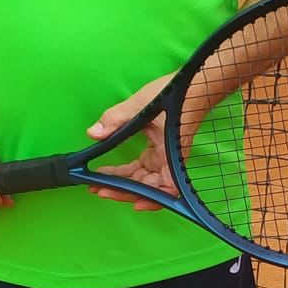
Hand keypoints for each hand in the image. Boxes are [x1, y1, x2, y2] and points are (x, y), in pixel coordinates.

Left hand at [86, 76, 174, 210]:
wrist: (193, 85)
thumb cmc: (175, 94)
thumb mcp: (141, 104)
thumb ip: (115, 119)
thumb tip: (94, 134)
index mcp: (170, 153)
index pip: (163, 187)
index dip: (149, 198)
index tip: (132, 202)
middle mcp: (169, 160)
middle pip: (148, 187)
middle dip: (124, 191)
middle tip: (98, 190)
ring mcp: (164, 157)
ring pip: (144, 180)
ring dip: (123, 183)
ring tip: (100, 184)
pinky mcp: (159, 152)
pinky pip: (144, 170)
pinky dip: (129, 174)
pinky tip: (113, 174)